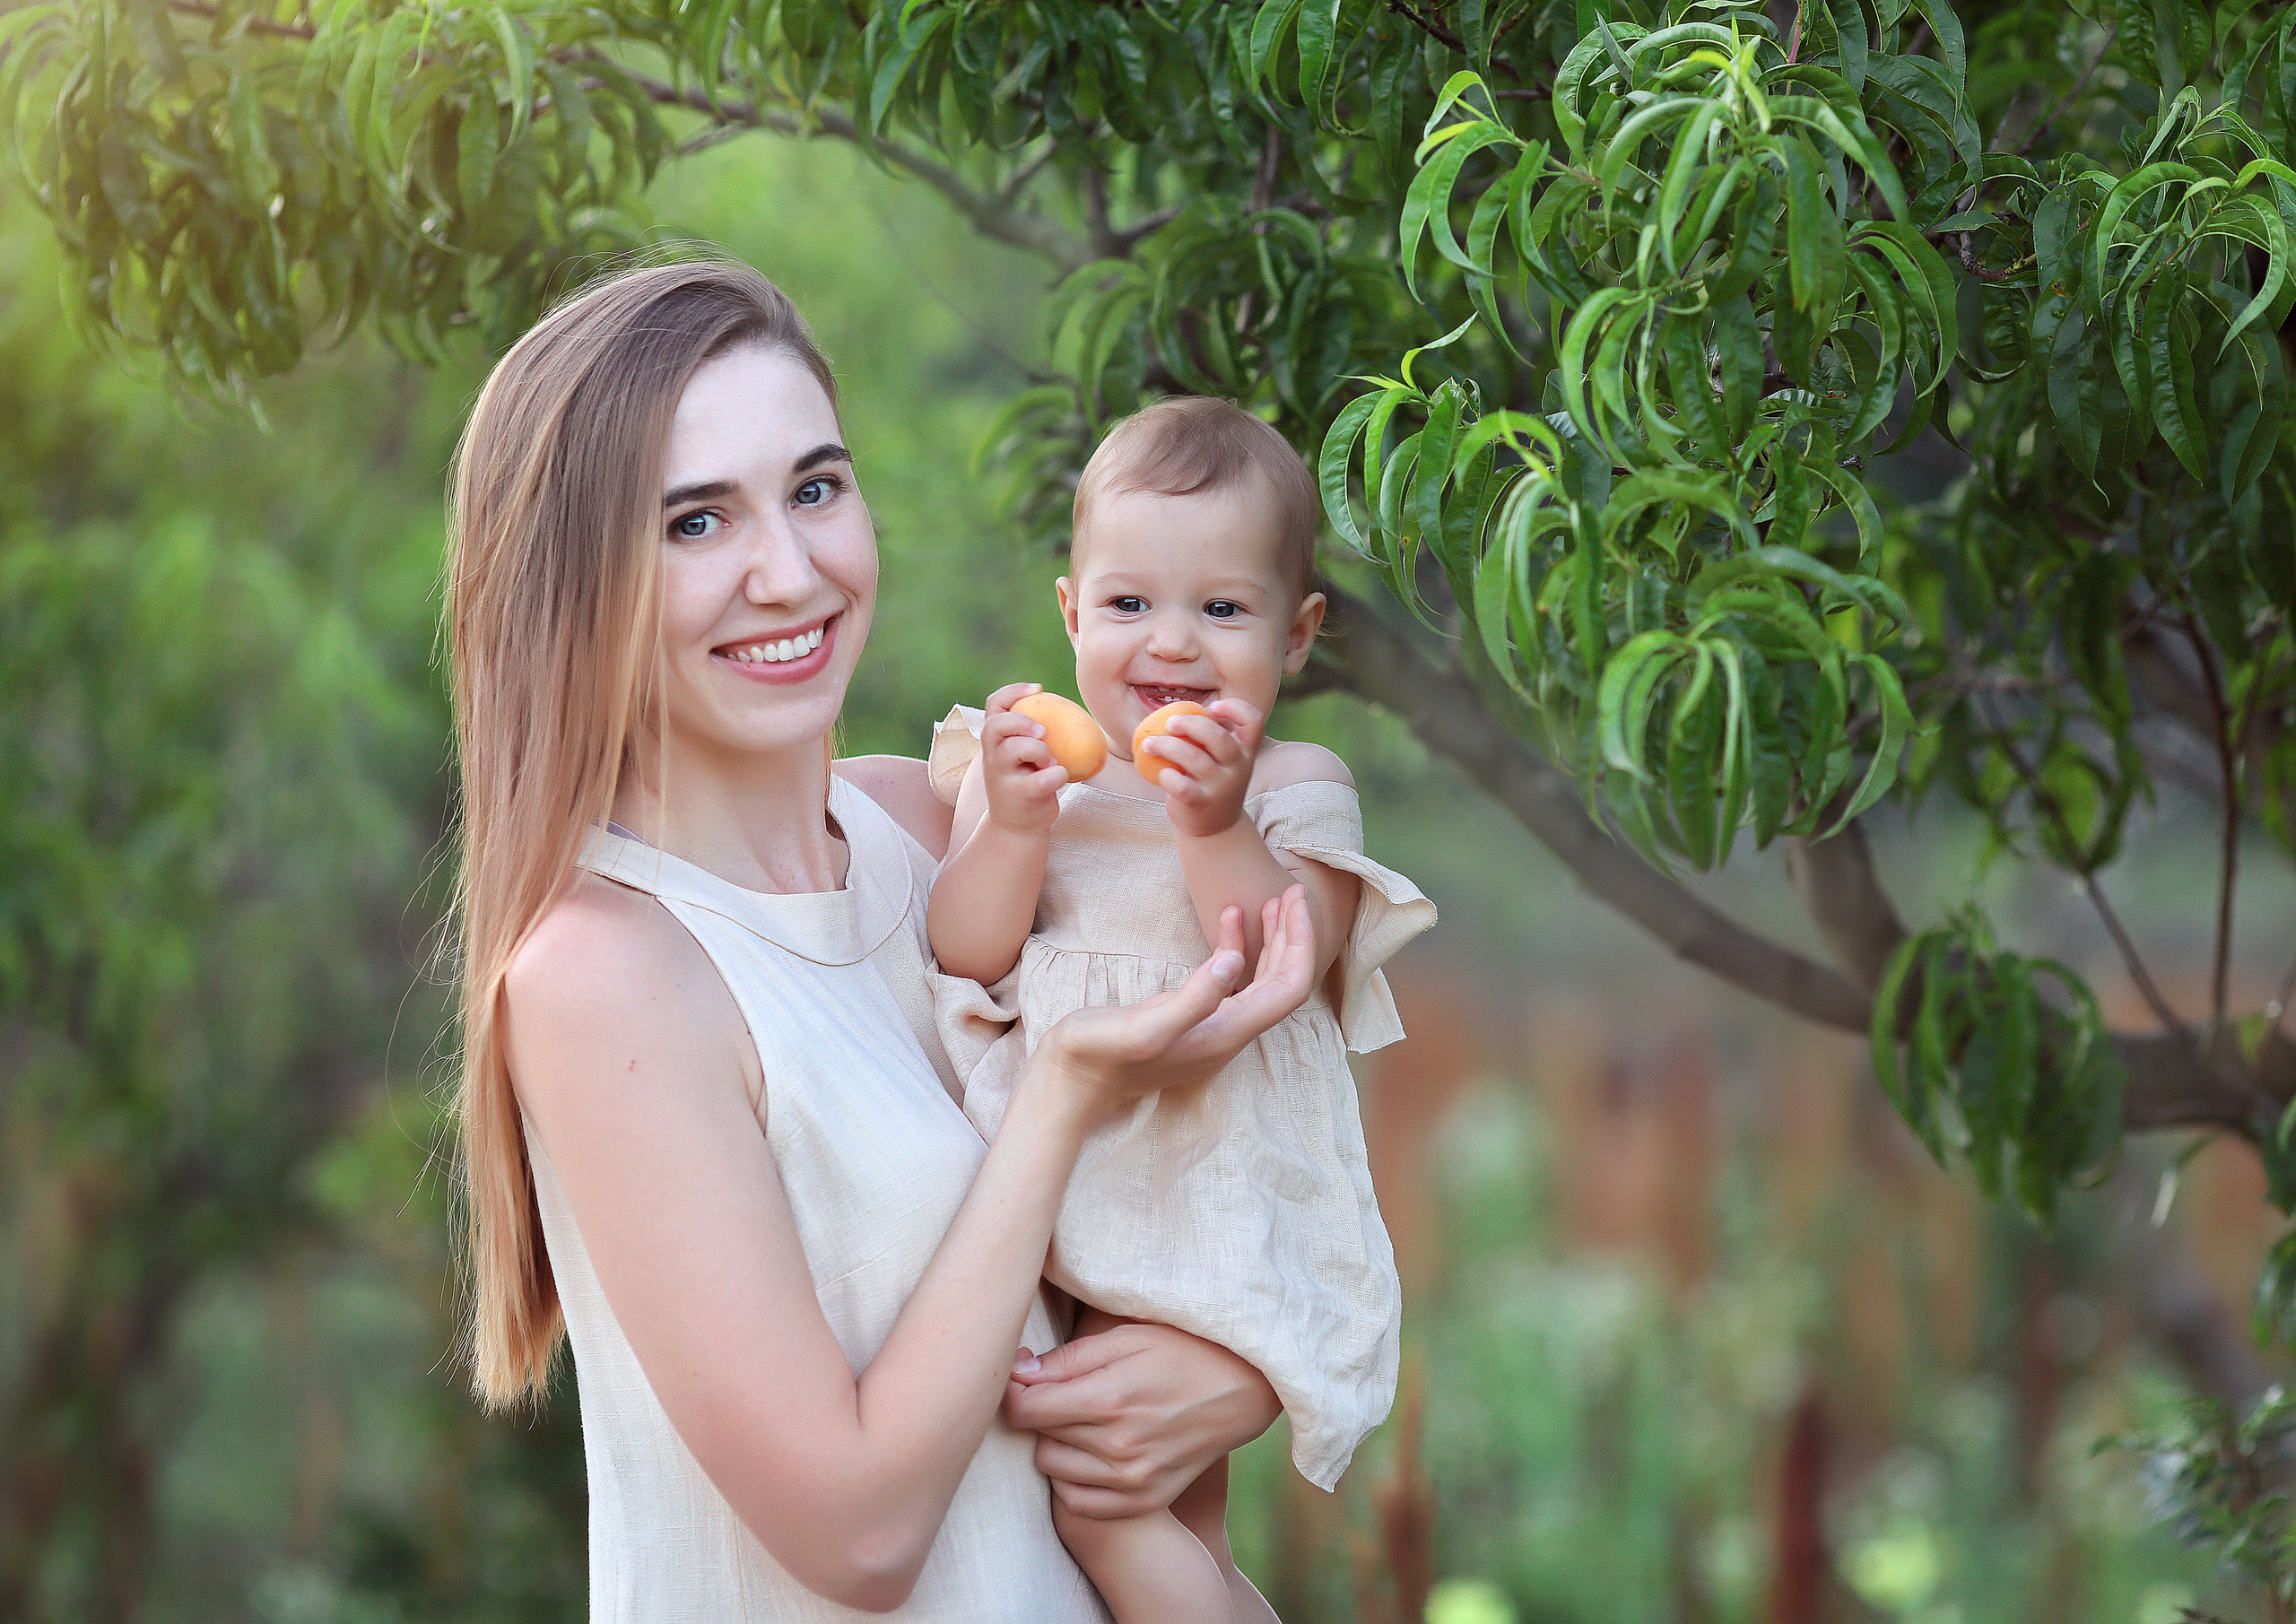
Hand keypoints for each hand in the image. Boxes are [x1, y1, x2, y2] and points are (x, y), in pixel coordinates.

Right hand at [979, 682, 1067, 836]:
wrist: (1017, 827)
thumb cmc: (1026, 782)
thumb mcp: (1023, 756)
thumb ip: (1032, 734)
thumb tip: (1065, 708)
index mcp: (995, 741)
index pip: (993, 706)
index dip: (1012, 692)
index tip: (1037, 688)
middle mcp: (992, 756)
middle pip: (995, 725)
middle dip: (1021, 722)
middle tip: (1043, 731)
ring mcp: (1001, 777)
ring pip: (1014, 749)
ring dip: (1040, 750)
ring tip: (1051, 761)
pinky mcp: (1018, 796)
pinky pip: (1040, 779)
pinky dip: (1056, 774)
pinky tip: (1061, 775)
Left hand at [1004, 1322, 1279, 1518]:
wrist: (1242, 1388)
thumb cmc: (1181, 1351)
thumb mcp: (1126, 1337)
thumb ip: (1068, 1359)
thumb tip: (1017, 1372)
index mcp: (1109, 1399)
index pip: (1024, 1410)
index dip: (1013, 1391)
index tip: (1022, 1378)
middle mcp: (1118, 1446)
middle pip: (1037, 1440)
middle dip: (1039, 1415)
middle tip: (1059, 1395)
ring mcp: (1132, 1480)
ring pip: (1053, 1472)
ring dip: (1056, 1447)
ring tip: (1079, 1422)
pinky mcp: (1145, 1500)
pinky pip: (1080, 1503)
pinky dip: (1073, 1481)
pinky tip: (1088, 1455)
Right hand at [1032, 887, 1312, 1124]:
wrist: (1067, 1084)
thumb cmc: (1097, 1055)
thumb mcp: (1142, 1027)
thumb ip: (1193, 999)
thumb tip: (1234, 961)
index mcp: (1224, 1035)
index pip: (1286, 988)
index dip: (1298, 943)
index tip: (1294, 899)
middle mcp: (1227, 1035)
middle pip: (1281, 984)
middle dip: (1293, 936)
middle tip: (1293, 890)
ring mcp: (1211, 1030)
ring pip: (1260, 983)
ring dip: (1271, 941)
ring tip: (1272, 901)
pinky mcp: (1192, 1022)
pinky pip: (1231, 983)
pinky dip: (1236, 949)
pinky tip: (1230, 920)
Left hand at [1138, 698, 1264, 838]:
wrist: (1215, 827)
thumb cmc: (1212, 781)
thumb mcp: (1221, 759)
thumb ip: (1210, 737)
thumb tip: (1177, 709)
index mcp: (1245, 751)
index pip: (1254, 722)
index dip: (1235, 708)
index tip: (1213, 707)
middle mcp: (1238, 768)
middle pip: (1219, 738)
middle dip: (1191, 724)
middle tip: (1170, 722)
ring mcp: (1221, 787)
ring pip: (1195, 759)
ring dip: (1167, 745)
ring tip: (1149, 744)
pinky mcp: (1201, 803)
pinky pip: (1182, 786)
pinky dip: (1167, 776)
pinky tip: (1160, 772)